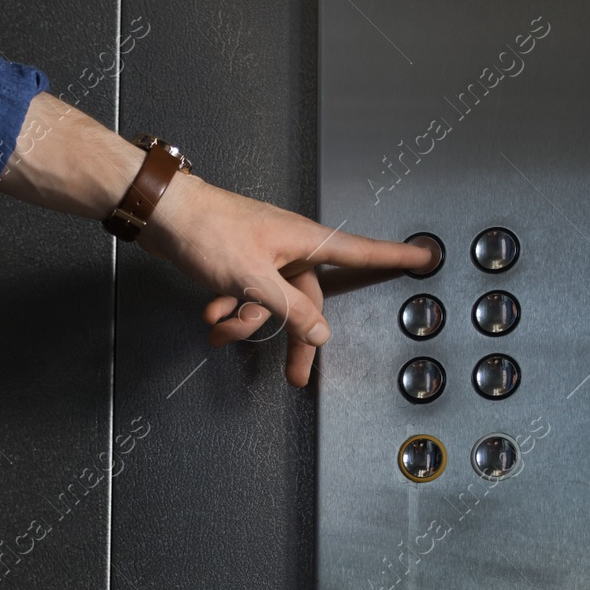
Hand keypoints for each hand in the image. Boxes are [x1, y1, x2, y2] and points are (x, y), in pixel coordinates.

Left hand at [143, 174, 435, 385]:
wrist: (163, 214)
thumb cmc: (207, 230)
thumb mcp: (252, 278)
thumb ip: (289, 308)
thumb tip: (320, 331)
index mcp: (304, 241)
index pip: (360, 251)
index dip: (395, 256)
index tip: (425, 257)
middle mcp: (289, 248)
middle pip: (307, 301)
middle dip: (294, 338)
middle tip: (296, 375)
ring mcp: (264, 256)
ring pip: (271, 304)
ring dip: (246, 322)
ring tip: (220, 328)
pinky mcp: (240, 264)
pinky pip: (248, 296)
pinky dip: (230, 308)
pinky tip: (210, 311)